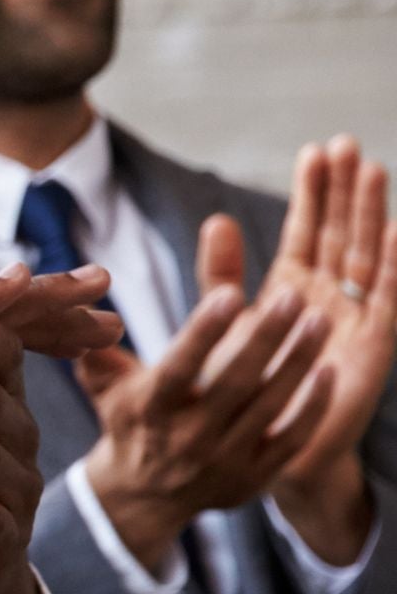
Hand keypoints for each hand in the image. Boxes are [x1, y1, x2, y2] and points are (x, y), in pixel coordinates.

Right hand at [67, 211, 332, 570]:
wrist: (144, 498)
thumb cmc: (128, 423)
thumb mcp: (105, 388)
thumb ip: (100, 351)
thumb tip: (90, 317)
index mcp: (150, 408)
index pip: (179, 366)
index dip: (205, 331)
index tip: (231, 293)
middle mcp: (187, 436)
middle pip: (234, 382)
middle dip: (265, 337)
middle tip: (291, 296)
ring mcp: (225, 459)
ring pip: (269, 406)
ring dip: (297, 362)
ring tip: (318, 320)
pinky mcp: (255, 477)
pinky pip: (291, 439)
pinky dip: (312, 407)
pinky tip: (327, 371)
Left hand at [260, 139, 390, 559]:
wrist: (254, 449)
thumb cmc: (237, 386)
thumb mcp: (224, 321)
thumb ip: (221, 273)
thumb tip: (215, 219)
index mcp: (293, 289)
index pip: (306, 230)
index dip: (313, 193)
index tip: (315, 151)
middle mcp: (329, 300)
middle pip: (341, 235)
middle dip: (346, 191)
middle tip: (348, 144)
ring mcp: (354, 323)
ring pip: (366, 259)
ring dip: (372, 217)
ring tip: (373, 172)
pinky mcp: (371, 351)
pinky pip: (388, 305)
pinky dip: (394, 271)